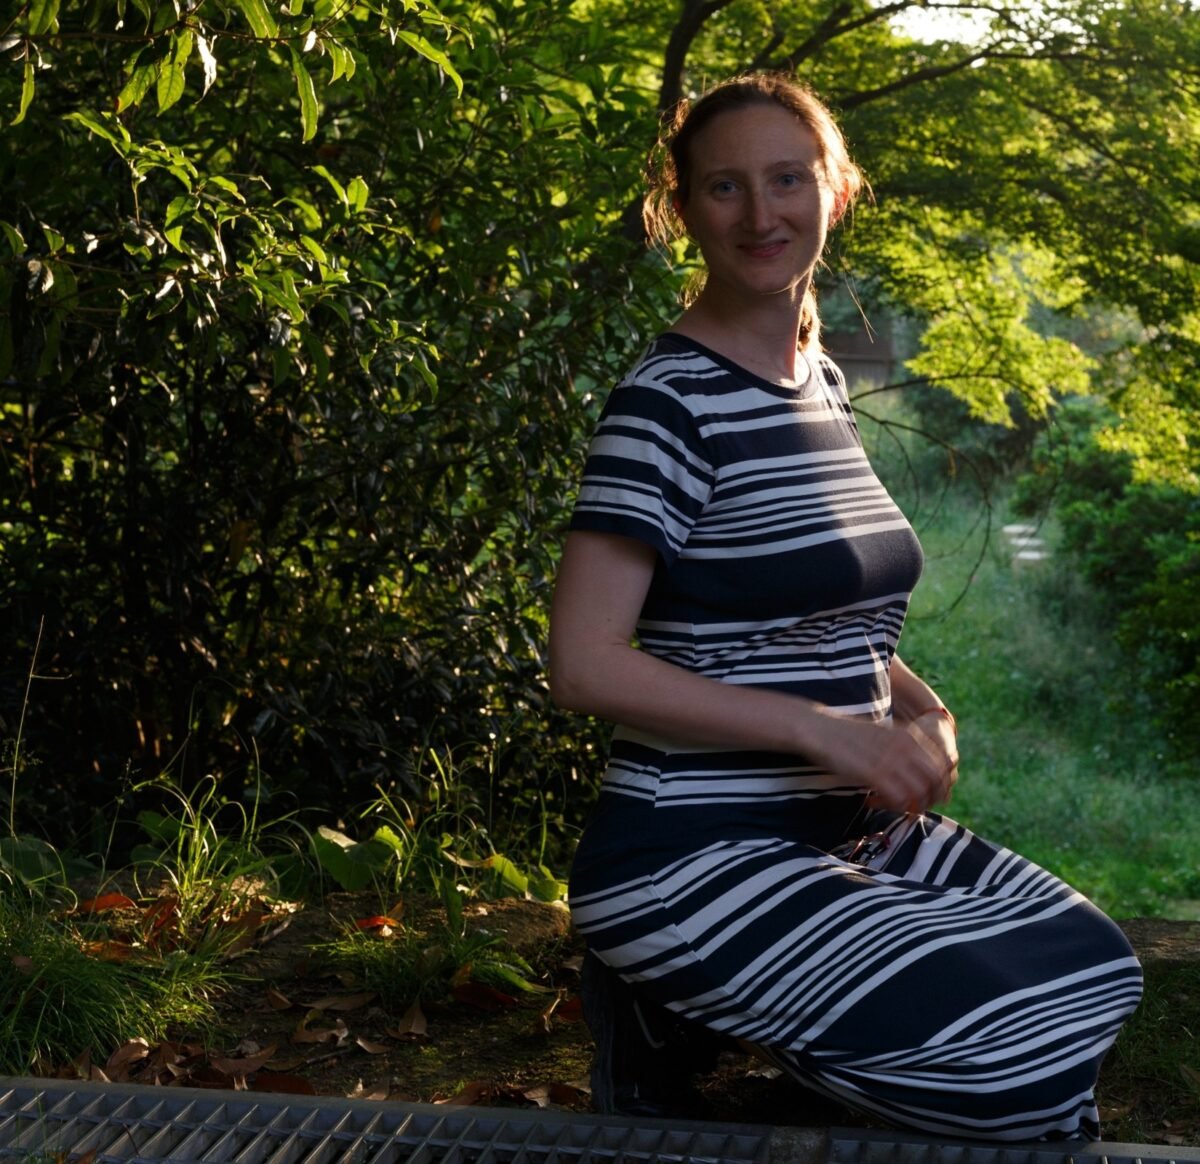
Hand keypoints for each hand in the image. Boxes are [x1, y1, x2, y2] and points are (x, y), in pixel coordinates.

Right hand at [810, 714, 956, 813]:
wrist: (818, 728)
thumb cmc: (845, 735)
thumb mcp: (881, 734)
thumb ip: (901, 748)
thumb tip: (915, 770)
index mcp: (909, 735)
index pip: (943, 765)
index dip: (941, 784)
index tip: (929, 796)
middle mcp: (904, 746)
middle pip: (936, 780)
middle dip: (929, 798)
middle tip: (912, 806)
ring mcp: (890, 759)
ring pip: (919, 792)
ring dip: (909, 804)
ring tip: (891, 806)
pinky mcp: (874, 773)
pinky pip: (898, 798)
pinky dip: (889, 806)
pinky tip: (872, 802)